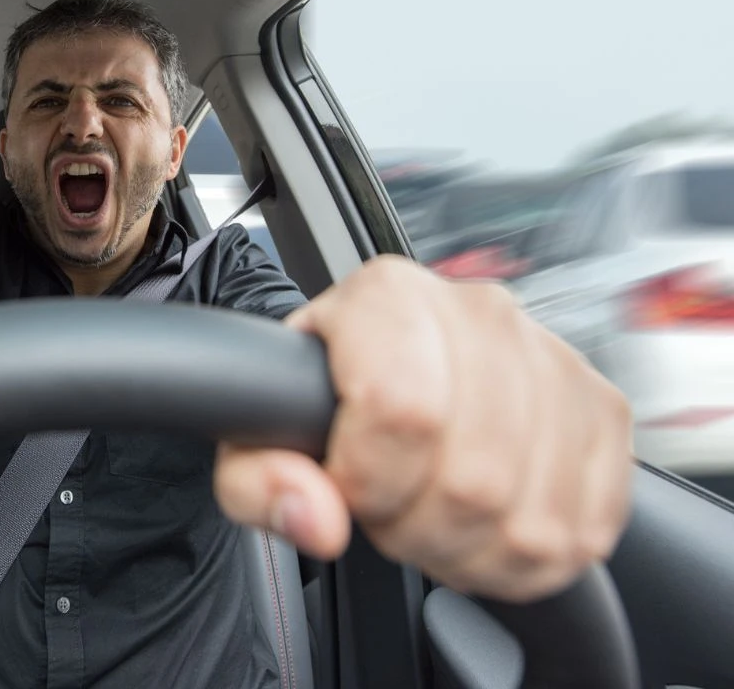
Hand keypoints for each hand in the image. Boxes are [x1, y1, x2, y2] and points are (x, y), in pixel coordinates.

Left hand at [214, 255, 632, 602]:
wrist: (384, 368)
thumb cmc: (322, 399)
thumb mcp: (254, 436)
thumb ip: (258, 480)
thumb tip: (316, 517)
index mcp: (387, 297)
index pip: (402, 408)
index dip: (368, 480)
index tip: (347, 486)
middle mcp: (480, 313)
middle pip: (473, 477)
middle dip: (415, 528)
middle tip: (386, 510)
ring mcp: (553, 359)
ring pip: (533, 517)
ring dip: (469, 551)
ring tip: (429, 518)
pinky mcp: (603, 409)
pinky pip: (586, 528)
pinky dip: (526, 559)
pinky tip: (480, 528)